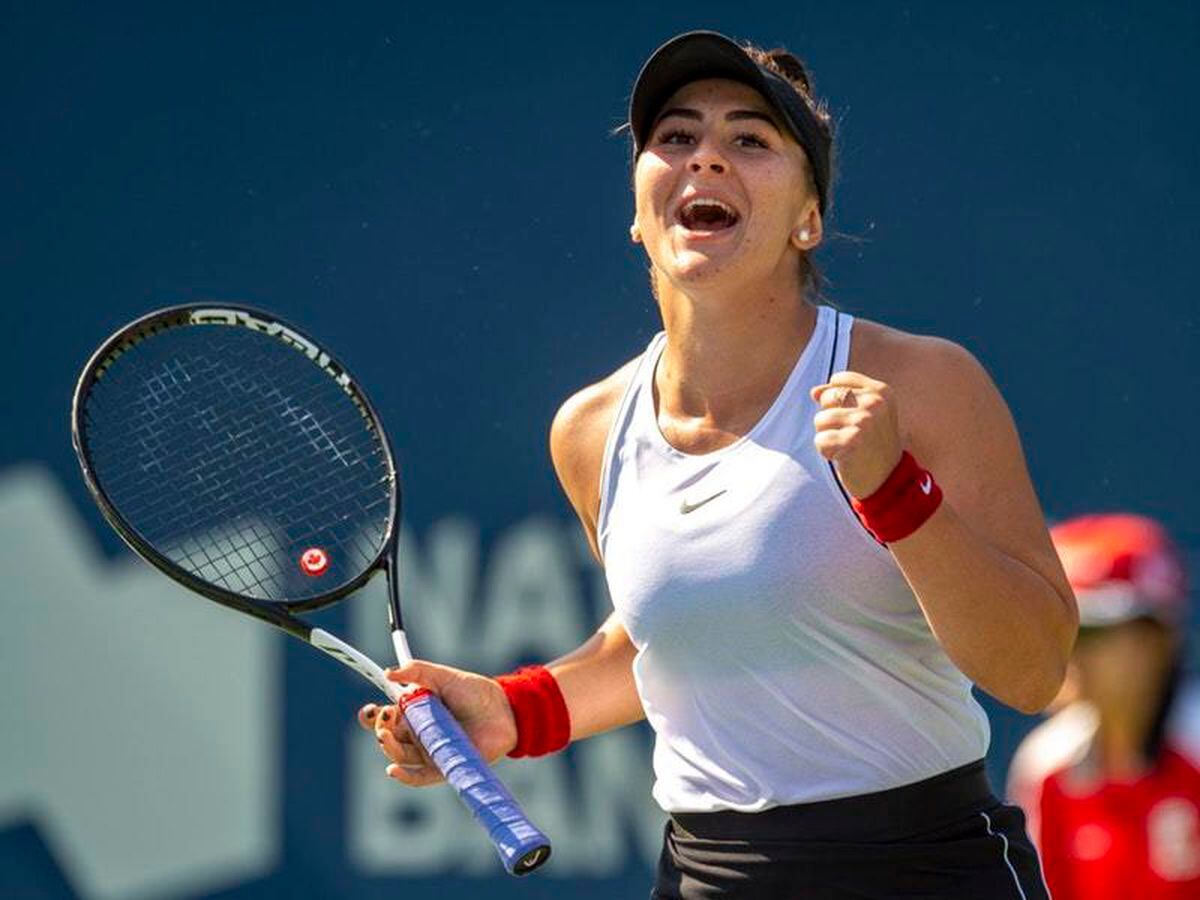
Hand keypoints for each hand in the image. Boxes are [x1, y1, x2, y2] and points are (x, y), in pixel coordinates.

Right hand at [356, 660, 517, 786]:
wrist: (504, 711)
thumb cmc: (474, 692)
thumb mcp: (444, 676)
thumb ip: (417, 671)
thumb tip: (389, 672)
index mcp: (414, 711)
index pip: (385, 717)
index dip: (372, 716)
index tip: (371, 711)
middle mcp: (418, 733)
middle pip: (388, 738)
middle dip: (380, 730)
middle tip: (385, 718)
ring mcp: (429, 751)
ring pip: (399, 757)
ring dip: (389, 749)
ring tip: (387, 737)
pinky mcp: (442, 767)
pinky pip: (418, 777)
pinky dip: (404, 776)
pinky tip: (394, 771)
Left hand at [810, 371, 903, 498]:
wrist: (888, 479)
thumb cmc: (873, 443)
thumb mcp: (866, 413)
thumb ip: (840, 395)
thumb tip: (814, 391)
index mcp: (880, 391)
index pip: (838, 380)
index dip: (836, 400)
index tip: (853, 416)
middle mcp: (874, 403)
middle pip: (826, 397)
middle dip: (830, 418)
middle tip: (851, 434)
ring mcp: (864, 421)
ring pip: (820, 420)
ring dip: (828, 436)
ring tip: (847, 445)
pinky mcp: (852, 441)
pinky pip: (820, 440)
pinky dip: (826, 452)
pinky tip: (844, 456)